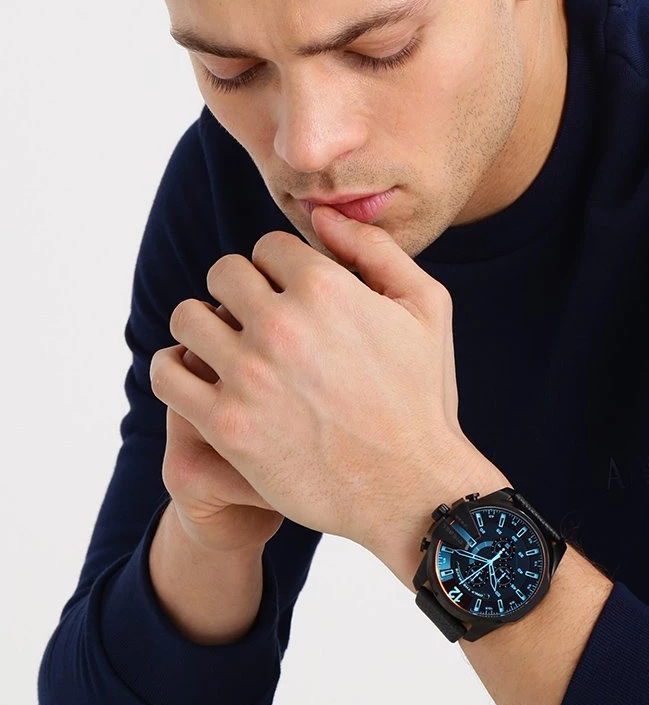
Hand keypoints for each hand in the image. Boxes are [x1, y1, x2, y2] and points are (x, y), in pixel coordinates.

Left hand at [149, 205, 477, 556]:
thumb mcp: (426, 308)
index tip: (290, 300)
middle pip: (223, 274)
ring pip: (188, 318)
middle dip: (240, 293)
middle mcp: (282, 324)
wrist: (411, 488)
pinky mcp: (226, 425)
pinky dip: (175, 370)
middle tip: (256, 325)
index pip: (268, 248)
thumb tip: (322, 216)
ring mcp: (249, 376)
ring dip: (205, 328)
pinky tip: (199, 380)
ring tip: (226, 351)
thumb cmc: (423, 398)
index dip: (279, 272)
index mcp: (327, 288)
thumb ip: (375, 249)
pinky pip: (166, 374)